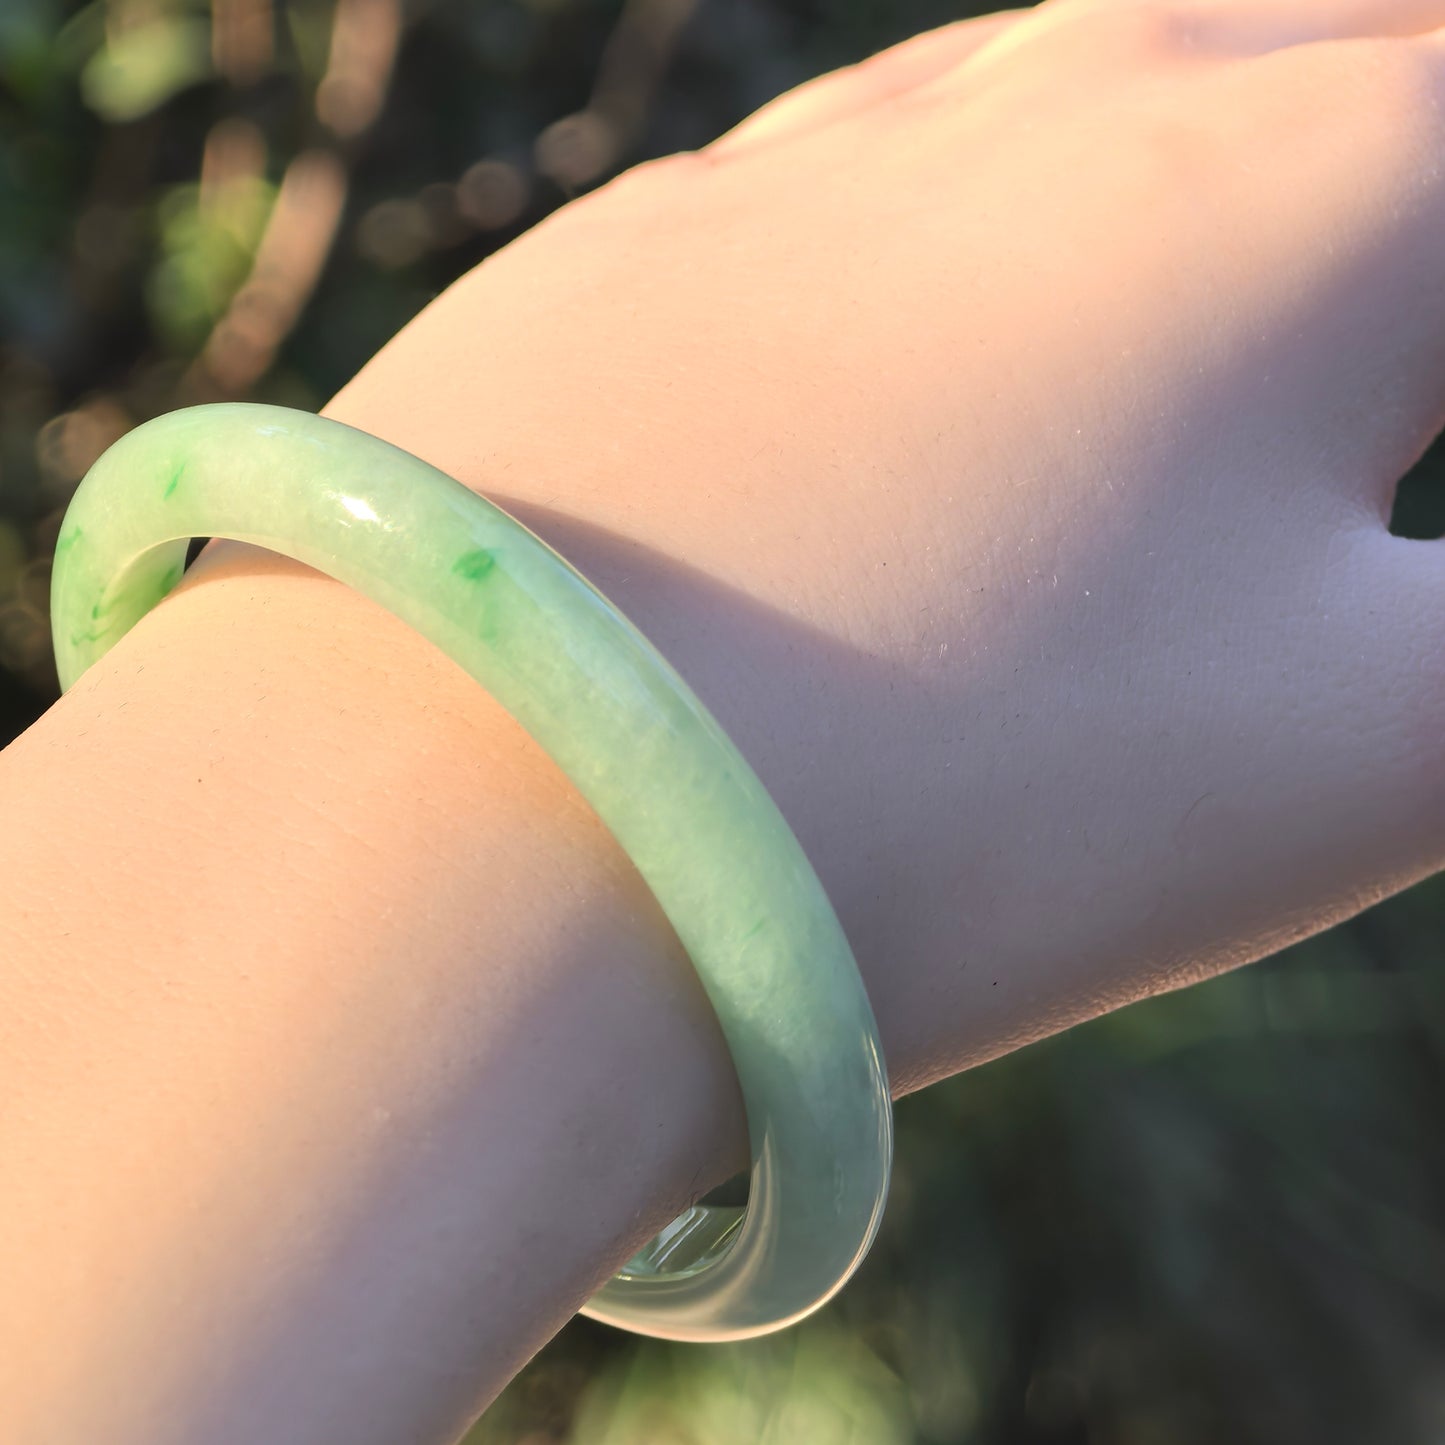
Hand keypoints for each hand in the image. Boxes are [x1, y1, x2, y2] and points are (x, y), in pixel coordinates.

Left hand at [314, 0, 1444, 1090]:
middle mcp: (1071, 99)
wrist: (491, 816)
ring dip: (1207, 139)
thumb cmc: (971, 793)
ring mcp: (833, 152)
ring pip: (1097, 74)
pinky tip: (966, 275)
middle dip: (1391, 169)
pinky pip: (873, 168)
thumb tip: (1404, 559)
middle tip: (1369, 295)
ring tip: (1243, 214)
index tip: (1389, 438)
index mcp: (1315, 188)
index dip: (1443, 313)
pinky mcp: (656, 242)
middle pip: (1333, 60)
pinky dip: (979, 205)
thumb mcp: (1368, 748)